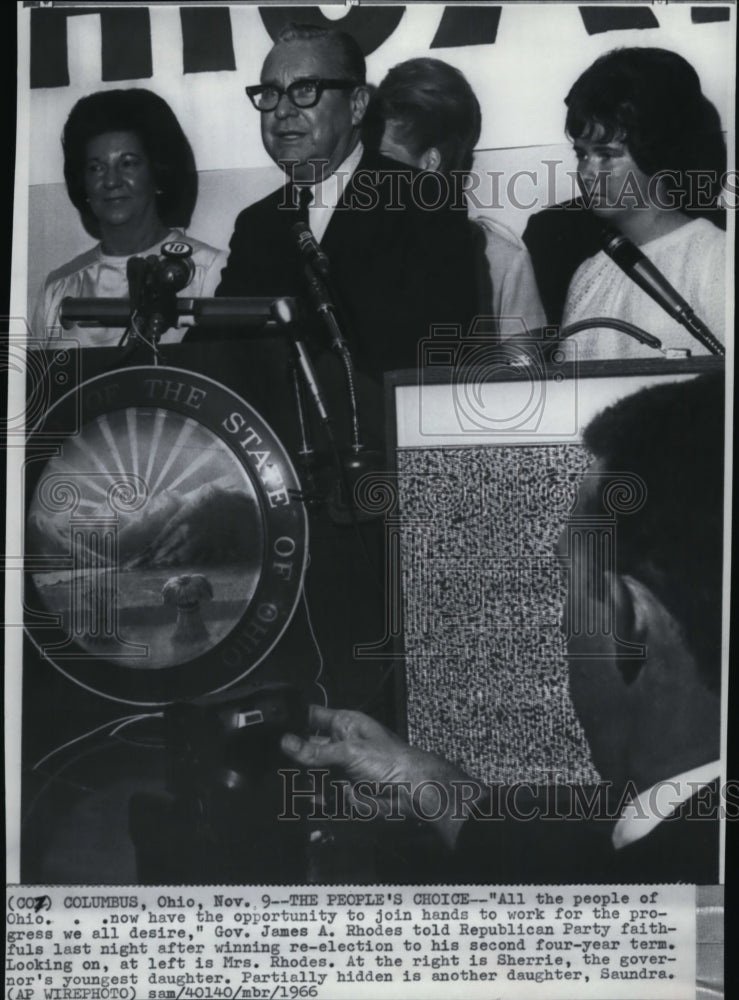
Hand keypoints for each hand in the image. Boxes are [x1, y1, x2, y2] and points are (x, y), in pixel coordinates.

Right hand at [281, 705, 474, 846]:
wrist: (410, 793)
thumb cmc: (390, 761)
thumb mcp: (349, 751)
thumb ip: (316, 750)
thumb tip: (286, 742)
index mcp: (343, 724)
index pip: (312, 716)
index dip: (294, 718)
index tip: (272, 725)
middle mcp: (338, 744)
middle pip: (306, 745)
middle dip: (292, 752)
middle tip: (271, 757)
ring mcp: (339, 767)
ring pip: (309, 771)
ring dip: (300, 776)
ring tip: (288, 778)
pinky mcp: (340, 790)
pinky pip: (319, 793)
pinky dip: (312, 796)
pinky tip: (309, 796)